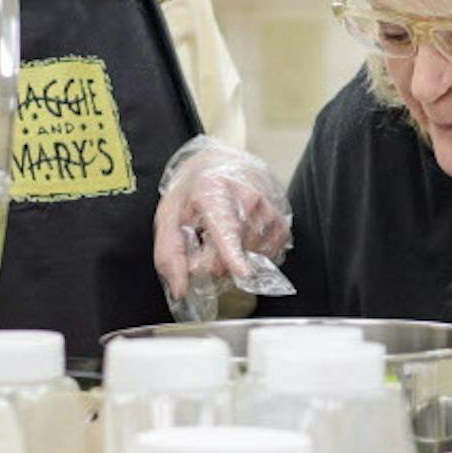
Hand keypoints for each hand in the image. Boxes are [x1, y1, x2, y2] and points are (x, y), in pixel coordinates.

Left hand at [151, 139, 292, 302]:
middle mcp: (248, 196)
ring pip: (251, 258)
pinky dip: (253, 255)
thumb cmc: (194, 190)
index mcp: (214, 190)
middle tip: (205, 240)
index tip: (242, 270)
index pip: (226, 227)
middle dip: (214, 261)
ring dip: (235, 258)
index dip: (232, 253)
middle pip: (234, 253)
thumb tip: (180, 289)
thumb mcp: (169, 215)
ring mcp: (269, 207)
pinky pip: (268, 255)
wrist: (222, 163)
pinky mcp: (283, 219)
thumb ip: (170, 254)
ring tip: (225, 234)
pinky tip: (242, 238)